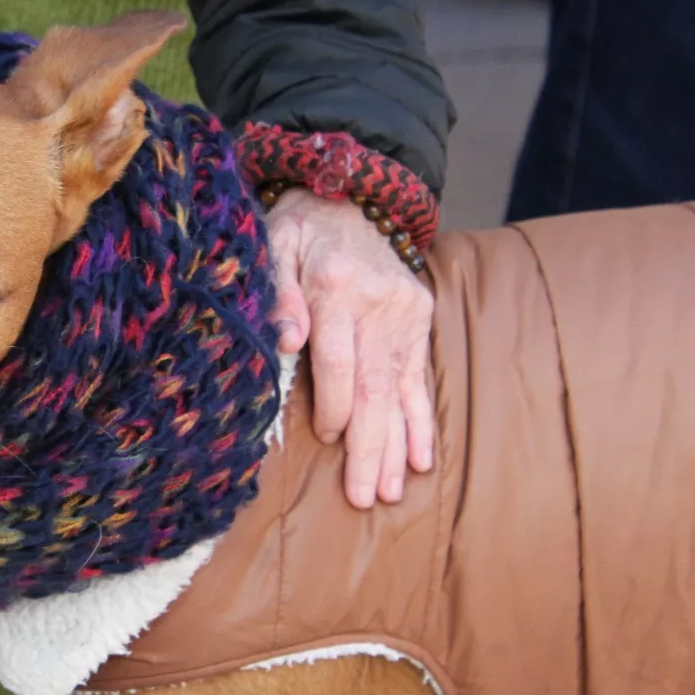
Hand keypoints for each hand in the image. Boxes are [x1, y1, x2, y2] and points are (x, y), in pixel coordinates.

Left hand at [265, 188, 434, 508]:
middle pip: (373, 388)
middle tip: (364, 498)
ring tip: (391, 492)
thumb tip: (286, 339)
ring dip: (397, 446)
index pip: (338, 361)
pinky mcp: (420, 319)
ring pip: (399, 391)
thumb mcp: (272, 246)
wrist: (345, 197)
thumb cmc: (297, 231)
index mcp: (336, 289)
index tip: (328, 441)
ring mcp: (404, 314)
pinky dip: (420, 421)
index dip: (334, 405)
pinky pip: (419, 379)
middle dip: (370, 447)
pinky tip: (422, 460)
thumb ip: (277, 292)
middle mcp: (377, 304)